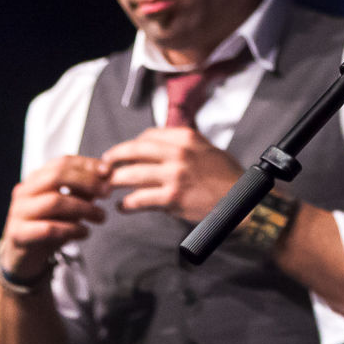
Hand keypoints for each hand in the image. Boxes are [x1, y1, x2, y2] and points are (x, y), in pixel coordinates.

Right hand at [0, 154, 108, 278]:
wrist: (23, 257)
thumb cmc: (49, 226)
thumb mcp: (69, 205)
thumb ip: (83, 191)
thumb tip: (107, 175)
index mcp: (36, 179)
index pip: (61, 162)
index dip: (87, 164)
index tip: (109, 171)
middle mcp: (24, 191)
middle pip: (56, 176)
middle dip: (87, 182)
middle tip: (107, 193)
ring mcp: (18, 212)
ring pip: (54, 201)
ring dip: (83, 208)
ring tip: (101, 216)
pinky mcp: (18, 234)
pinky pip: (48, 229)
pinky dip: (71, 229)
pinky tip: (85, 232)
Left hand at [101, 127, 244, 222]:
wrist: (241, 199)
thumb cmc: (225, 175)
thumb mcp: (207, 148)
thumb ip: (184, 144)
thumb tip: (159, 145)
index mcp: (185, 137)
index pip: (147, 136)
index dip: (130, 145)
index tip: (122, 153)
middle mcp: (177, 153)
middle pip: (133, 151)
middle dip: (112, 158)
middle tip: (102, 166)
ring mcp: (174, 175)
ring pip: (131, 175)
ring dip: (114, 182)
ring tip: (107, 188)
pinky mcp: (172, 197)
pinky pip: (139, 200)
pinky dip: (126, 205)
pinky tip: (122, 207)